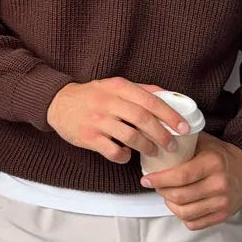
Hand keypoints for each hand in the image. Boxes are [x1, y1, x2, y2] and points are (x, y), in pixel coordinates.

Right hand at [46, 78, 190, 161]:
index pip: (150, 101)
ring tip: (153, 152)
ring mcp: (97, 120)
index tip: (184, 128)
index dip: (170, 115)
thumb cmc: (91, 95)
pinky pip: (113, 151)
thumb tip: (168, 96)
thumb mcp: (114, 85)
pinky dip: (124, 156)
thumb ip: (140, 90)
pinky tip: (127, 155)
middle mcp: (108, 102)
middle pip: (143, 120)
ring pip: (130, 137)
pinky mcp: (88, 137)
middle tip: (172, 145)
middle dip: (162, 135)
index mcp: (118, 87)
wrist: (57, 103)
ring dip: (146, 147)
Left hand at [139, 133, 241, 229]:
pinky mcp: (224, 215)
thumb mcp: (204, 142)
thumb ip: (183, 143)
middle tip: (156, 185)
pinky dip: (182, 216)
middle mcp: (219, 184)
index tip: (146, 179)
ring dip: (170, 205)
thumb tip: (155, 140)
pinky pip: (195, 223)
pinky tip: (180, 206)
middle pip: (181, 196)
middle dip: (162, 191)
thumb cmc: (220, 154)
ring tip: (167, 195)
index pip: (181, 176)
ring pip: (186, 212)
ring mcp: (223, 202)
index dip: (160, 180)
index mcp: (213, 163)